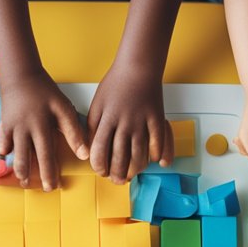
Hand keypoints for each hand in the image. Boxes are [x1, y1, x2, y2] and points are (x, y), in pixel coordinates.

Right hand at [0, 71, 87, 189]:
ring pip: (14, 156)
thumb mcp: (63, 108)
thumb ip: (73, 132)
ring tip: (25, 181)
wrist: (20, 75)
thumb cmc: (44, 91)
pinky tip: (9, 160)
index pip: (46, 156)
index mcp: (41, 127)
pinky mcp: (3, 126)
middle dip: (36, 177)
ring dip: (19, 171)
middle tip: (44, 189)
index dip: (51, 173)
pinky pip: (1, 145)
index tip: (55, 186)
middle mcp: (24, 131)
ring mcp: (11, 129)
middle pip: (28, 160)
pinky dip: (4, 154)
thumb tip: (84, 154)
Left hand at [88, 62, 171, 182]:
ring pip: (139, 155)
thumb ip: (93, 127)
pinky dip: (156, 154)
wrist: (137, 66)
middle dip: (116, 174)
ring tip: (131, 175)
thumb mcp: (97, 105)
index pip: (99, 151)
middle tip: (116, 179)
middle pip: (119, 158)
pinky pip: (157, 142)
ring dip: (135, 169)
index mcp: (106, 119)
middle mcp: (123, 123)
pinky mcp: (157, 118)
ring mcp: (141, 121)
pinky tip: (153, 161)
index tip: (100, 171)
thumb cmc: (115, 85)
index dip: (99, 166)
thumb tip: (90, 149)